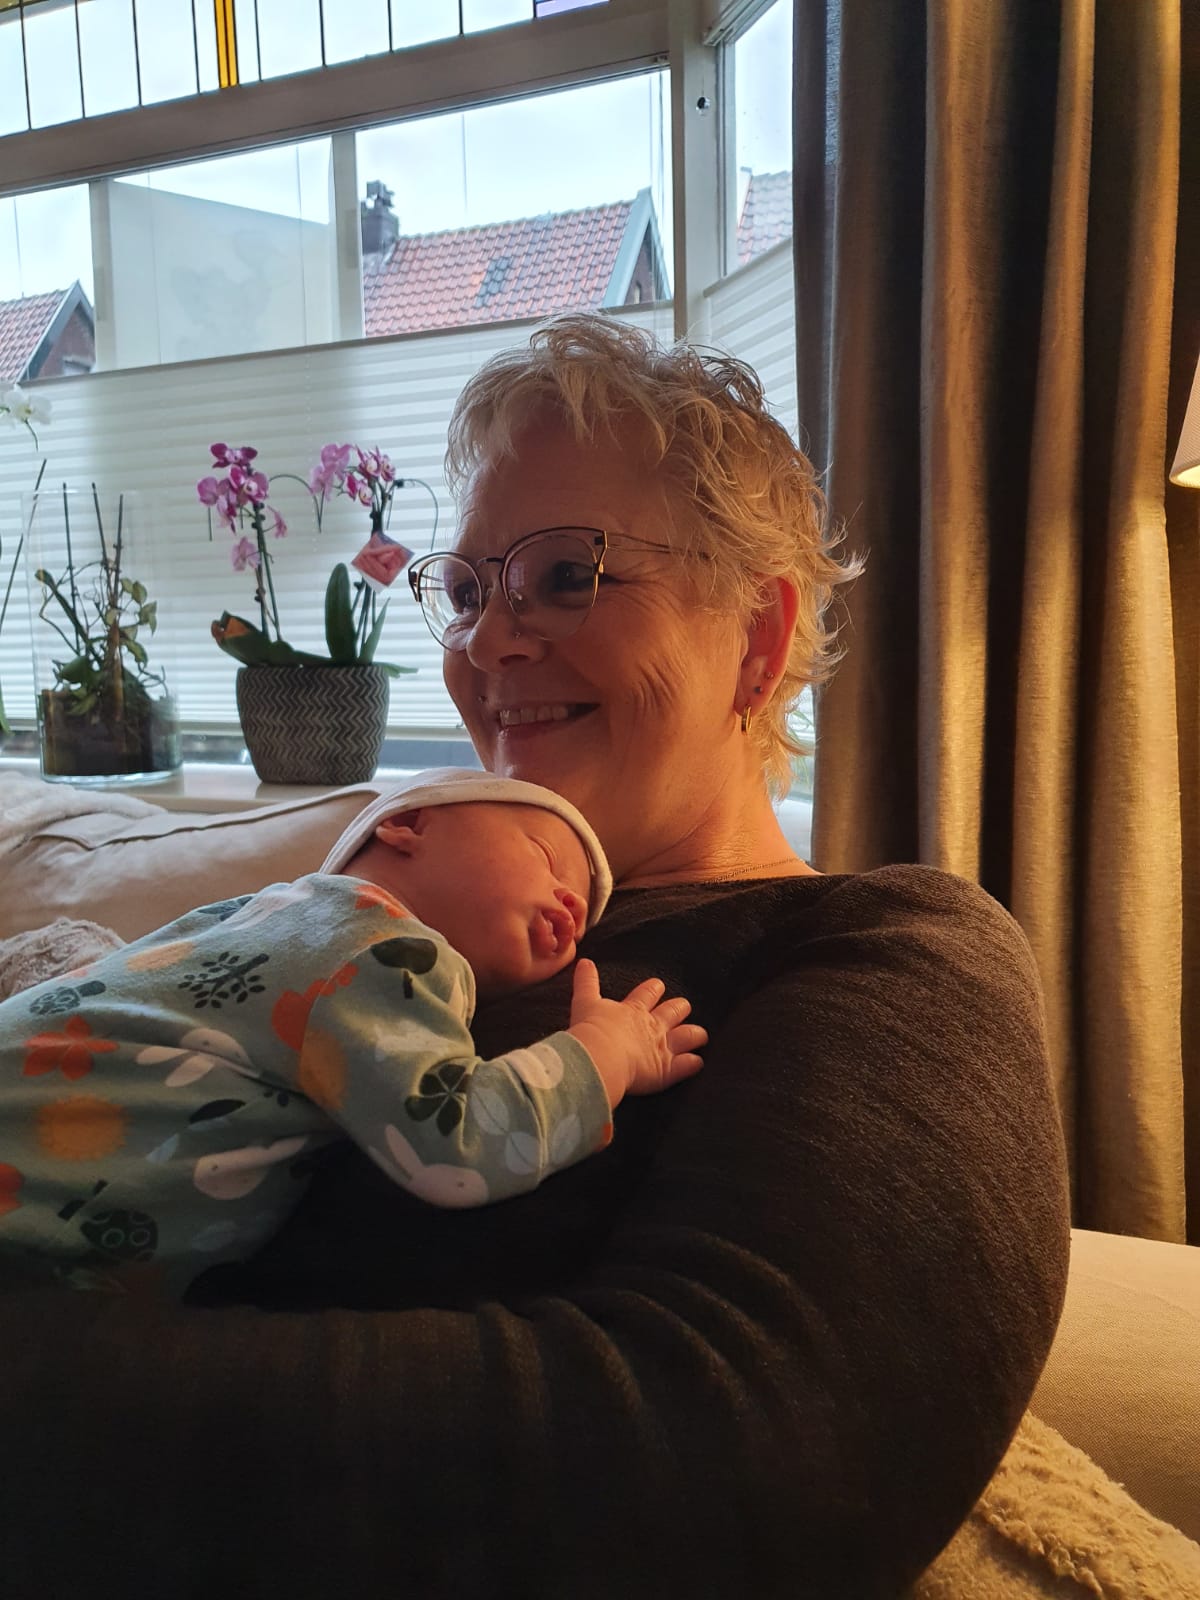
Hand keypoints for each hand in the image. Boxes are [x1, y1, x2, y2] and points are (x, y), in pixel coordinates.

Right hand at [567, 958, 706, 1110]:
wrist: (600, 1055)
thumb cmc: (591, 1030)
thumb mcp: (585, 1002)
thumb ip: (586, 982)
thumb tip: (584, 962)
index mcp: (633, 1010)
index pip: (647, 994)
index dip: (654, 989)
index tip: (658, 985)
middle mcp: (652, 1026)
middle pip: (672, 1012)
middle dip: (679, 1008)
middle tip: (684, 1006)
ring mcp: (662, 1047)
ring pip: (687, 1036)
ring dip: (694, 1034)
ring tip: (701, 1035)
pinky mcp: (666, 1069)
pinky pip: (687, 1064)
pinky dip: (694, 1062)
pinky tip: (698, 1061)